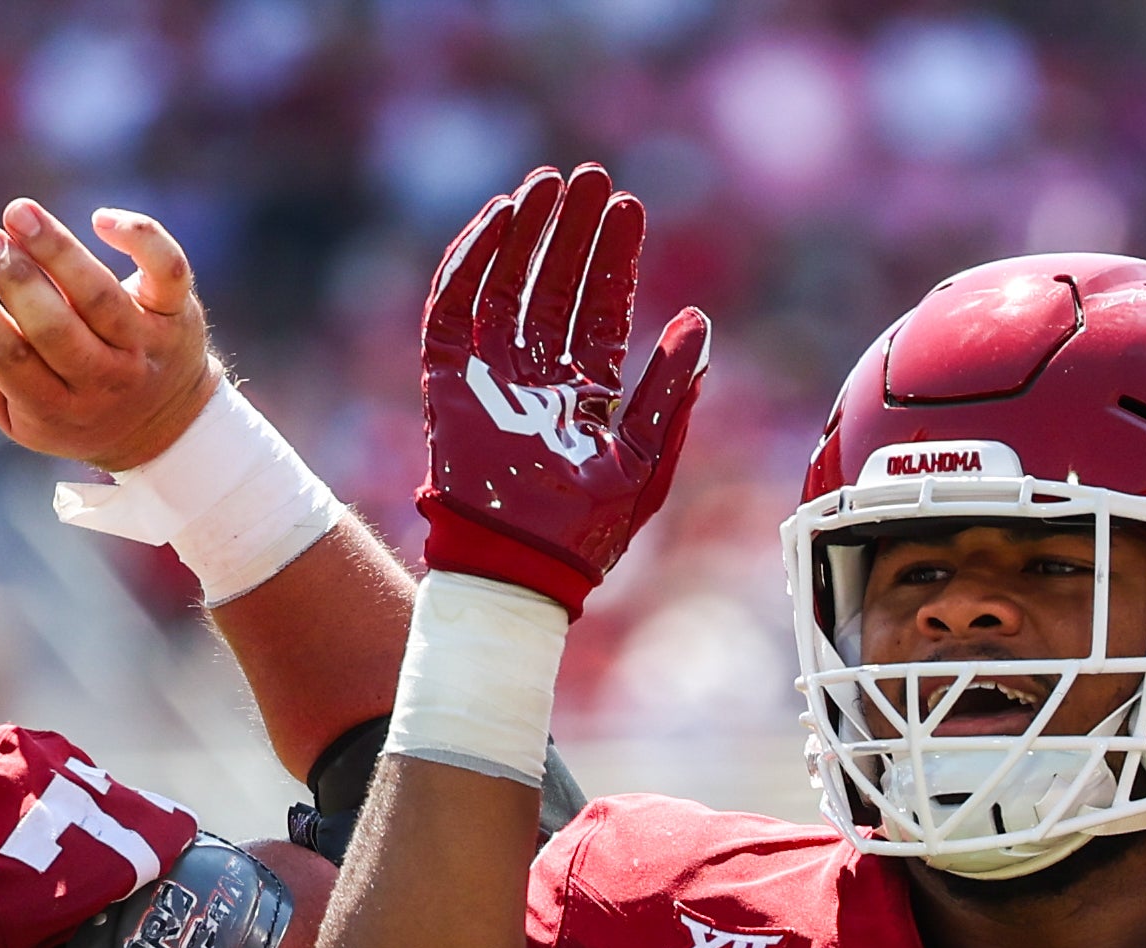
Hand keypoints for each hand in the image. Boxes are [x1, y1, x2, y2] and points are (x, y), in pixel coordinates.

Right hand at [0, 198, 217, 472]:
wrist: (168, 426)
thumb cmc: (74, 407)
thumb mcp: (22, 418)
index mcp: (56, 408)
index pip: (11, 359)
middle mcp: (104, 381)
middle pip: (56, 329)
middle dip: (17, 281)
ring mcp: (144, 347)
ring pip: (100, 297)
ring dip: (58, 250)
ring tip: (19, 214)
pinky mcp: (177, 313)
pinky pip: (167, 271)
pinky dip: (139, 238)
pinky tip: (101, 220)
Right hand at [416, 161, 710, 611]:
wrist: (519, 572)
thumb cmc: (587, 533)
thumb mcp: (645, 461)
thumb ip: (671, 391)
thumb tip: (699, 321)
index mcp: (586, 394)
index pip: (600, 309)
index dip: (614, 259)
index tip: (629, 208)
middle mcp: (537, 377)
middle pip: (554, 285)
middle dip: (572, 232)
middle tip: (590, 178)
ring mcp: (490, 376)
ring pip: (507, 284)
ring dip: (525, 233)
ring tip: (546, 184)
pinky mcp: (446, 380)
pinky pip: (454, 307)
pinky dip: (471, 260)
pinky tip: (499, 219)